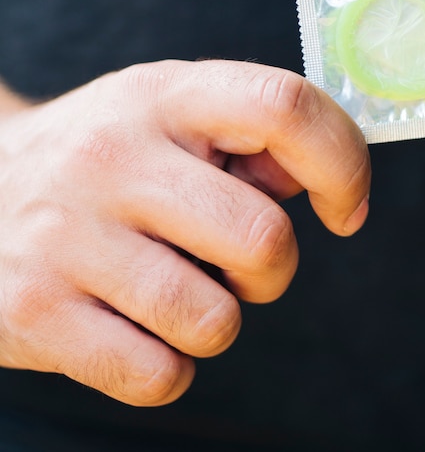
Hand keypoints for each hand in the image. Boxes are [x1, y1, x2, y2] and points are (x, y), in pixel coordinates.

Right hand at [0, 60, 369, 405]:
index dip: (344, 162)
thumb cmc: (108, 157)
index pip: (285, 106)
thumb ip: (254, 137)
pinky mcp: (35, 312)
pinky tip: (137, 324)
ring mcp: (68, 235)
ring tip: (174, 285)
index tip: (345, 210)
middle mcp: (112, 156)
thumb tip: (325, 180)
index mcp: (164, 95)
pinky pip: (160, 375)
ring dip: (221, 318)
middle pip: (264, 239)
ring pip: (218, 321)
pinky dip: (170, 363)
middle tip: (237, 260)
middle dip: (274, 269)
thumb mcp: (171, 115)